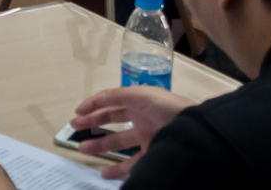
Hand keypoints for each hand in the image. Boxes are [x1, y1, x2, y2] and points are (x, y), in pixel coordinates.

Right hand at [69, 87, 196, 179]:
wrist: (196, 133)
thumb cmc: (168, 109)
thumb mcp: (142, 95)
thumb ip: (118, 96)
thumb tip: (96, 99)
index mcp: (140, 100)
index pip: (112, 100)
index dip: (94, 104)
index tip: (77, 113)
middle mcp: (142, 118)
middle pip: (113, 119)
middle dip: (93, 123)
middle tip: (74, 128)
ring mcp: (147, 138)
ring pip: (118, 142)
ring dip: (99, 145)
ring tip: (82, 150)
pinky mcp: (153, 156)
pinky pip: (132, 165)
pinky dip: (118, 170)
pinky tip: (104, 173)